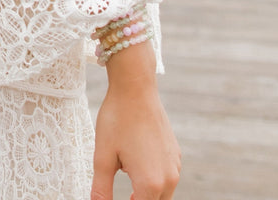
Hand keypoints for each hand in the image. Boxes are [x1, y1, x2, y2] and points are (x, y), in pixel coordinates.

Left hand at [91, 69, 179, 199]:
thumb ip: (101, 189)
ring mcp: (175, 166)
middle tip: (124, 191)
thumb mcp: (103, 156)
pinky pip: (166, 177)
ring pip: (162, 194)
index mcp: (150, 184)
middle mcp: (169, 179)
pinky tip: (136, 160)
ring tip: (125, 171)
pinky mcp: (176, 155)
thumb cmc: (117, 119)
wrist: (135, 87)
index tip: (113, 196)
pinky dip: (153, 178)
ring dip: (146, 193)